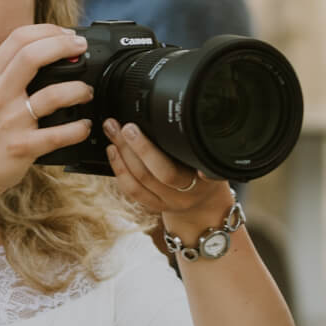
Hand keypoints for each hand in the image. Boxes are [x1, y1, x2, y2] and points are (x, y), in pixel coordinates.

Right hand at [0, 25, 94, 199]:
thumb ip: (7, 75)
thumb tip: (41, 53)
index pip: (18, 39)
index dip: (48, 30)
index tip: (67, 34)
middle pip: (32, 55)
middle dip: (64, 45)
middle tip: (81, 48)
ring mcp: (10, 121)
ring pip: (53, 95)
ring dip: (78, 89)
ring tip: (86, 92)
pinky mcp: (22, 147)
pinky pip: (58, 135)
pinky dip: (78, 128)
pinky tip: (83, 126)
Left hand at [103, 120, 233, 237]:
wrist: (205, 203)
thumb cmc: (205, 170)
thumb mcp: (212, 156)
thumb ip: (199, 144)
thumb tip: (179, 119)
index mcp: (203, 178)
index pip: (180, 165)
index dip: (151, 152)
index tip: (135, 129)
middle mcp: (186, 193)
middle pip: (156, 172)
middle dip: (136, 147)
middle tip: (124, 127)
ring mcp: (169, 202)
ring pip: (141, 181)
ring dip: (123, 156)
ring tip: (113, 133)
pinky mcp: (155, 206)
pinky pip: (133, 191)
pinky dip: (120, 171)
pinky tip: (113, 152)